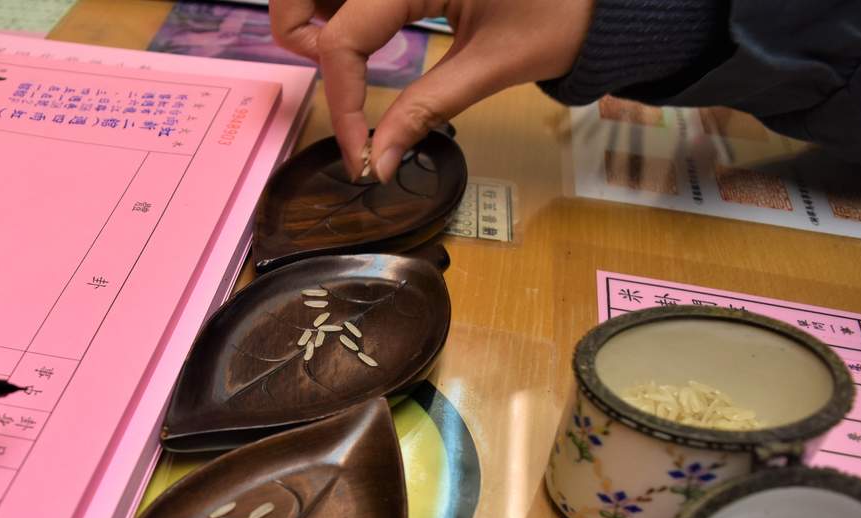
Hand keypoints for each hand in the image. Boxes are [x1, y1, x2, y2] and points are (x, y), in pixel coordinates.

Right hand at [271, 0, 593, 179]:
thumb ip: (426, 108)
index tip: (361, 156)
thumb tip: (380, 161)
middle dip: (298, 37)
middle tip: (336, 86)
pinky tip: (366, 39)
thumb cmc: (563, 13)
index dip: (342, 103)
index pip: (343, 38)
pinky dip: (340, 10)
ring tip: (347, 64)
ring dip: (312, 20)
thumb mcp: (493, 64)